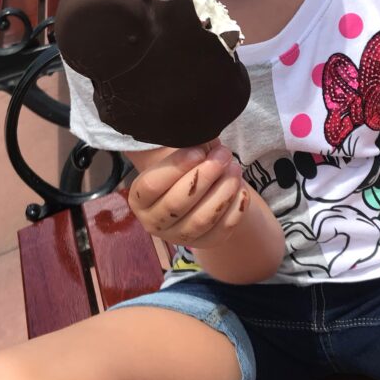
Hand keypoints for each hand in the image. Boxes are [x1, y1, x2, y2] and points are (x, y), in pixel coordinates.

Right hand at [128, 141, 247, 248]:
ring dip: (223, 191)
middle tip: (223, 155)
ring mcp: (179, 237)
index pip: (151, 185)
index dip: (175, 167)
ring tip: (235, 168)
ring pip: (202, 219)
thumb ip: (186, 146)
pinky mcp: (205, 243)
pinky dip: (235, 208)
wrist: (199, 193)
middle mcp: (154, 222)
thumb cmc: (185, 167)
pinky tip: (240, 188)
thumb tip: (204, 137)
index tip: (199, 150)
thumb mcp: (179, 154)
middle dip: (204, 175)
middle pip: (178, 202)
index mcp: (139, 198)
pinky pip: (222, 229)